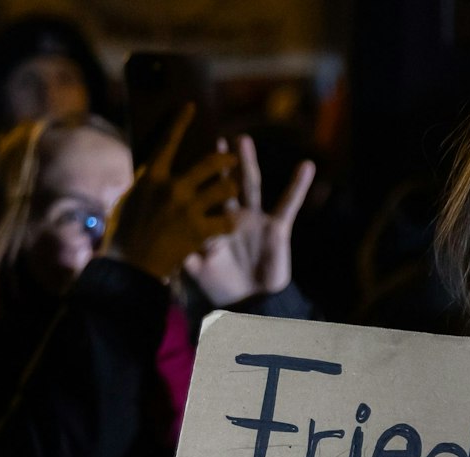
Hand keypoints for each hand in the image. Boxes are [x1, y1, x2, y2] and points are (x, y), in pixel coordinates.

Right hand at [105, 104, 240, 283]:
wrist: (130, 267)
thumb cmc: (125, 234)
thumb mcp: (130, 200)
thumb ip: (147, 183)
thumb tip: (154, 169)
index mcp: (152, 177)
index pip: (169, 141)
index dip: (181, 122)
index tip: (191, 107)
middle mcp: (172, 188)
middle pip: (209, 163)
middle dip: (225, 158)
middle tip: (233, 158)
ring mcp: (188, 209)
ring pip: (225, 189)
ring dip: (231, 189)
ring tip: (233, 191)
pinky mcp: (200, 231)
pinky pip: (226, 221)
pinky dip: (229, 222)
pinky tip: (229, 224)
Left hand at [184, 134, 315, 306]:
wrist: (252, 305)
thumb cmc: (222, 288)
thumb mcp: (195, 268)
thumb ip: (182, 248)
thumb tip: (163, 233)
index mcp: (212, 223)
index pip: (203, 195)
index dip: (198, 176)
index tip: (187, 155)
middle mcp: (233, 216)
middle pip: (224, 182)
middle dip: (221, 162)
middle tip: (216, 138)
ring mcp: (255, 220)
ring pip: (250, 185)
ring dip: (247, 163)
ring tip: (243, 140)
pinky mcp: (276, 227)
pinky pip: (289, 203)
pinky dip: (298, 185)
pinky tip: (306, 166)